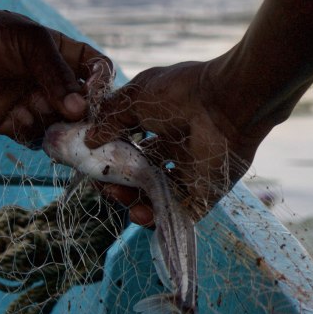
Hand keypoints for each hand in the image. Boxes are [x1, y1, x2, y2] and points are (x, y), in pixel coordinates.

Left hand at [0, 1, 105, 143]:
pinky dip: (32, 132)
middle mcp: (54, 83)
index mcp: (64, 56)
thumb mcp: (29, 43)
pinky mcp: (14, 122)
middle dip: (85, 115)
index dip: (102, 83)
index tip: (94, 91)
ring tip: (47, 121)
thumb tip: (79, 109)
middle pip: (85, 106)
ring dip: (60, 128)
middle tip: (79, 121)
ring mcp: (35, 103)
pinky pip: (35, 137)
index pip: (98, 71)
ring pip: (63, 126)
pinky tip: (18, 117)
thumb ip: (55, 74)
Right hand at [85, 61, 260, 225]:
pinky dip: (160, 219)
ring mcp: (193, 174)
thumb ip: (112, 118)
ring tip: (125, 202)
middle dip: (122, 186)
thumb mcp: (137, 97)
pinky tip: (143, 214)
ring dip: (137, 204)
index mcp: (165, 128)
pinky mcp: (207, 193)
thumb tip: (89, 138)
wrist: (223, 105)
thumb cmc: (180, 93)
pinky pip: (182, 215)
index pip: (135, 152)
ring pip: (160, 199)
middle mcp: (179, 152)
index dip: (114, 162)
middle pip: (145, 179)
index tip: (94, 166)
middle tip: (108, 187)